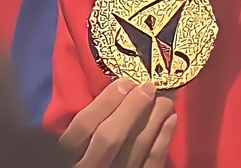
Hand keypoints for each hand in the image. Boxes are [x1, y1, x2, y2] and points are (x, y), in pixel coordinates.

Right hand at [60, 79, 177, 167]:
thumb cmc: (86, 154)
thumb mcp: (74, 143)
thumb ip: (86, 124)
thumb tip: (116, 88)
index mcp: (68, 155)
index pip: (84, 126)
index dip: (105, 101)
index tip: (125, 82)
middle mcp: (89, 167)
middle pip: (110, 137)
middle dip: (132, 108)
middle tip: (149, 87)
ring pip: (136, 148)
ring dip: (154, 118)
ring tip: (165, 98)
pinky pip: (152, 163)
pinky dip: (164, 139)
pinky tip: (171, 119)